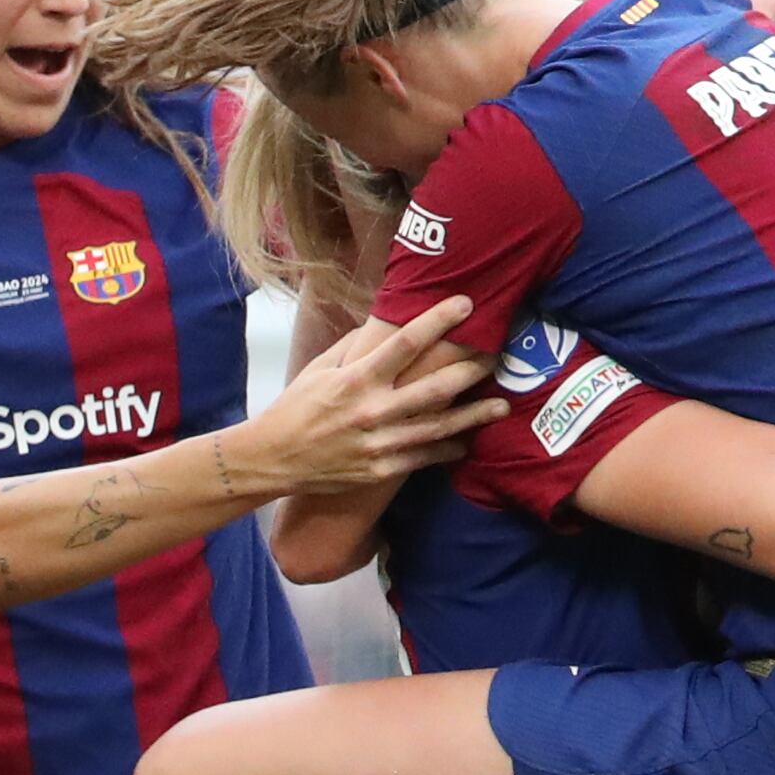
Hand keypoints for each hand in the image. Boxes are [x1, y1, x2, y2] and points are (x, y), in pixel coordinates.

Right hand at [226, 297, 499, 494]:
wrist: (273, 458)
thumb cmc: (296, 408)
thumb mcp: (320, 368)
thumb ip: (355, 347)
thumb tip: (385, 325)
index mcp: (356, 379)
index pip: (406, 343)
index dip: (439, 321)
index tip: (466, 304)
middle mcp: (372, 410)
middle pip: (435, 386)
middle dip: (470, 370)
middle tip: (496, 357)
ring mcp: (379, 443)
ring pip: (438, 426)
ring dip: (473, 415)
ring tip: (501, 405)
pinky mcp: (380, 469)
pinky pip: (423, 457)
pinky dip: (447, 449)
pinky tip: (466, 442)